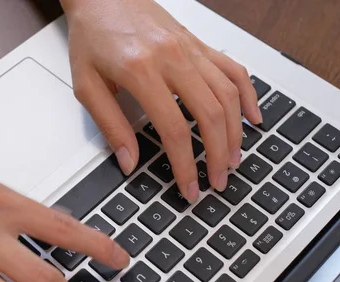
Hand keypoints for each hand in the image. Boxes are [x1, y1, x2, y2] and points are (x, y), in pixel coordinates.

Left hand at [61, 0, 261, 199]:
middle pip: (210, 114)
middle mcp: (172, 57)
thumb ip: (110, 126)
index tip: (189, 187)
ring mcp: (190, 48)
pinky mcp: (198, 43)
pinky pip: (233, 69)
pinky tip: (252, 117)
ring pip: (228, 95)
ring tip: (233, 159)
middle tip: (217, 180)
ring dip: (235, 132)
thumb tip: (130, 162)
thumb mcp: (86, 85)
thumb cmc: (92, 35)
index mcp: (141, 70)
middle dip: (218, 155)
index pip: (174, 129)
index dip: (185, 164)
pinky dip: (248, 95)